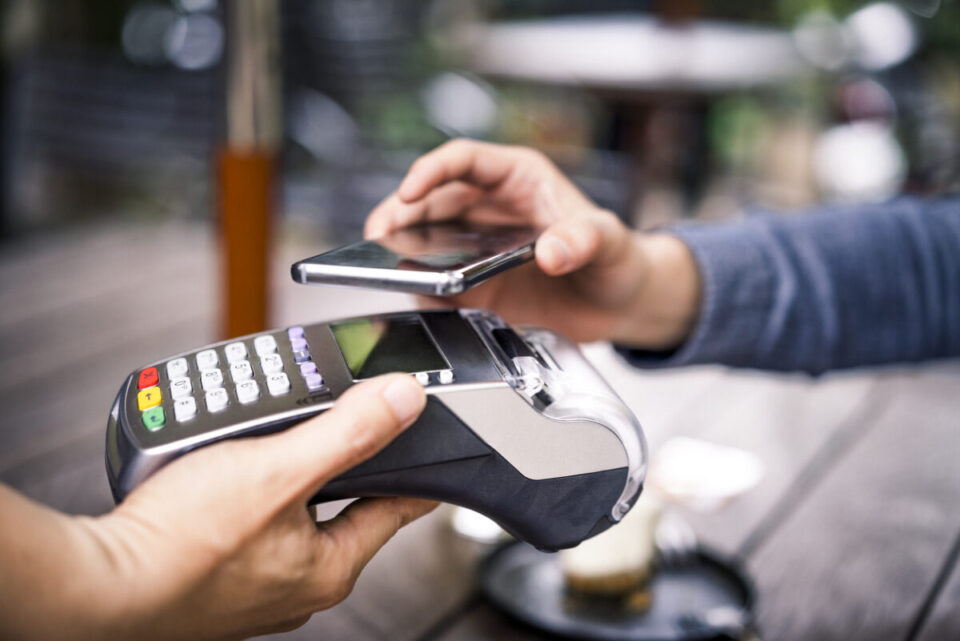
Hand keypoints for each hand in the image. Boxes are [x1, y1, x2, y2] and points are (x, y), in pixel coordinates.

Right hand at [0, 374, 432, 640]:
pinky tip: (225, 467)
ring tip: (272, 436)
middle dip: (340, 457)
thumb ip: (348, 432)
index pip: (397, 508)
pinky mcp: (220, 571)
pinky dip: (249, 485)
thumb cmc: (183, 543)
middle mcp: (299, 581)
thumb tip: (403, 401)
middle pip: (344, 503)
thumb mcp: (280, 469)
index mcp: (331, 566)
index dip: (413, 467)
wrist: (100, 583)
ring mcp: (257, 580)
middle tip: (336, 420)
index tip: (426, 444)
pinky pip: (252, 517)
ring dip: (288, 466)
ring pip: (293, 507)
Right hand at [365, 139, 698, 347]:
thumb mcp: (608, 241)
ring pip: (423, 240)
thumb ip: (583, 240)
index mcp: (517, 179)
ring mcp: (476, 248)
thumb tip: (552, 250)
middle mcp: (489, 209)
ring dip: (398, 250)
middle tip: (378, 235)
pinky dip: (419, 289)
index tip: (411, 189)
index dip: (431, 170)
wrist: (620, 304)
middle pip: (429, 201)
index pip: (463, 160)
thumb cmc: (618, 257)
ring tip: (379, 265)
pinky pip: (436, 283)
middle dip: (398, 214)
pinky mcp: (474, 286)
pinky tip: (412, 297)